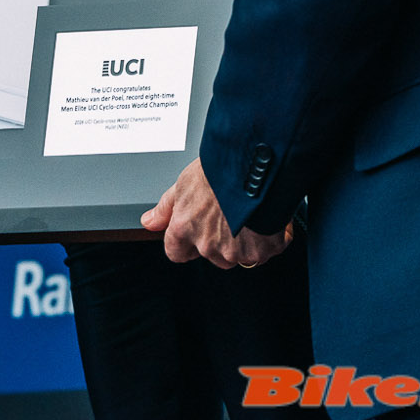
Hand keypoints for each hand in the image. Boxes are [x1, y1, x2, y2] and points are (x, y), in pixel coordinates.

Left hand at [142, 159, 290, 267]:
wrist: (253, 164)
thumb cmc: (218, 169)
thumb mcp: (184, 183)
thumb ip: (166, 209)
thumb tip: (149, 222)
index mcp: (184, 228)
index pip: (176, 253)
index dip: (186, 245)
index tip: (195, 234)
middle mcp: (208, 244)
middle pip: (212, 255)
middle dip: (220, 241)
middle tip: (229, 214)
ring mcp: (236, 251)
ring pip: (240, 256)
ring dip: (246, 242)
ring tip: (250, 213)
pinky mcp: (263, 250)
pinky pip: (267, 250)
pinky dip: (271, 237)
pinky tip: (268, 215)